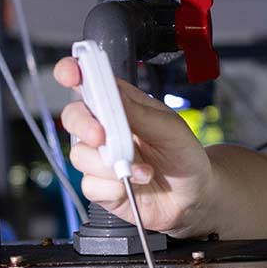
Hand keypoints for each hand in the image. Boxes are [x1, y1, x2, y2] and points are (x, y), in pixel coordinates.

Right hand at [54, 56, 215, 234]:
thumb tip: (113, 94)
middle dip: (84, 125)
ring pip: (80, 155)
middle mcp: (104, 128)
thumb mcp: (170, 129)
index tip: (72, 75)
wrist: (194, 194)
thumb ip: (140, 113)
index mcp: (120, 104)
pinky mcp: (99, 186)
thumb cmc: (183, 154)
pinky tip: (136, 184)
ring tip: (144, 171)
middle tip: (102, 136)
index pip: (87, 82)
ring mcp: (99, 158)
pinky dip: (114, 187)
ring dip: (111, 165)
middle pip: (72, 117)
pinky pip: (90, 185)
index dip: (72, 73)